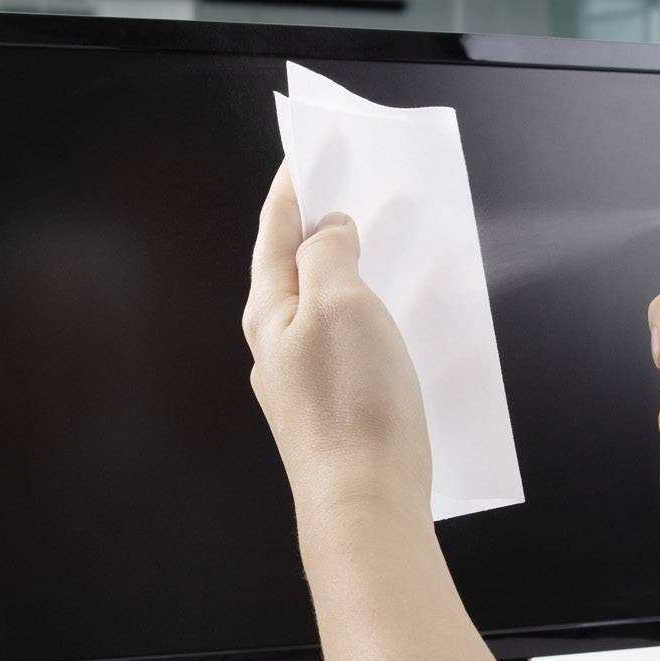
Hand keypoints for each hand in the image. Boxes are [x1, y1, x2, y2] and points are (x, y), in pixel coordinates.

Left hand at [243, 163, 432, 520]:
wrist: (366, 505)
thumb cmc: (351, 406)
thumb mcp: (340, 305)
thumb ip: (329, 256)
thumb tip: (328, 229)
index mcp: (270, 312)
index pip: (275, 232)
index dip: (291, 190)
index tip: (304, 155)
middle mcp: (278, 347)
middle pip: (291, 269)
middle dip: (315, 228)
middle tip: (340, 189)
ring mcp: (304, 381)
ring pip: (320, 308)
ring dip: (344, 271)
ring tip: (372, 242)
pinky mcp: (336, 410)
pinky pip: (345, 344)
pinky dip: (363, 315)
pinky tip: (389, 317)